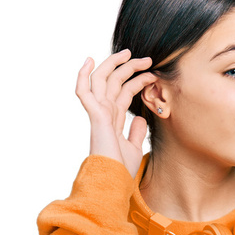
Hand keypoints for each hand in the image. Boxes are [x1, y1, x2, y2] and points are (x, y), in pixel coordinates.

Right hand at [75, 49, 157, 177]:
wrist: (114, 181)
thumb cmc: (121, 171)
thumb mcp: (134, 148)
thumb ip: (136, 132)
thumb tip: (141, 118)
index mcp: (114, 120)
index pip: (124, 93)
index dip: (137, 81)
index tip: (151, 74)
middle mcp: (105, 114)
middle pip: (114, 82)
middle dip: (129, 67)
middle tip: (146, 58)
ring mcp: (99, 113)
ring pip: (102, 80)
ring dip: (114, 65)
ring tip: (129, 53)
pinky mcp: (95, 116)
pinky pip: (83, 92)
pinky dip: (82, 76)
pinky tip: (89, 61)